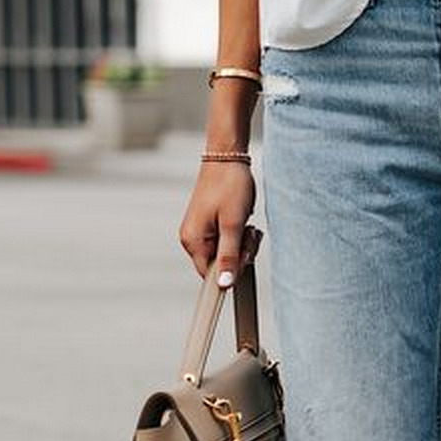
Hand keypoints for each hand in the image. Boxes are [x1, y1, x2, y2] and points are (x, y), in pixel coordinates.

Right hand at [178, 161, 257, 283]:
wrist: (228, 157)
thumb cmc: (229, 185)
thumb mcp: (233, 224)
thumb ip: (229, 256)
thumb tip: (225, 284)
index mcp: (193, 241)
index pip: (211, 276)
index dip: (231, 271)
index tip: (244, 255)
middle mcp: (193, 239)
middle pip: (221, 265)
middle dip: (240, 254)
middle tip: (248, 232)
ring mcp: (201, 232)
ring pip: (227, 254)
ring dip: (243, 244)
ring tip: (247, 225)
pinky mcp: (211, 225)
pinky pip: (228, 242)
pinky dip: (239, 236)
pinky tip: (245, 222)